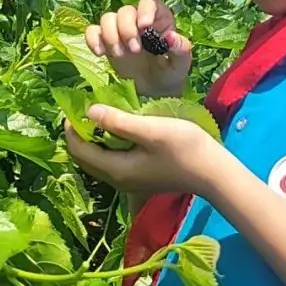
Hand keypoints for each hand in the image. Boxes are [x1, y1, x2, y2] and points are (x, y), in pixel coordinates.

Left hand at [64, 103, 235, 197]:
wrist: (214, 173)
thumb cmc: (185, 148)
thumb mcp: (151, 129)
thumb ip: (118, 121)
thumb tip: (88, 111)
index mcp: (116, 169)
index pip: (78, 149)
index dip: (71, 126)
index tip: (77, 104)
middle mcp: (116, 180)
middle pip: (83, 157)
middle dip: (78, 133)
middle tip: (86, 108)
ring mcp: (127, 181)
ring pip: (96, 159)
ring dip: (92, 138)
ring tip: (100, 114)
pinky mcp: (138, 177)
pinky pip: (110, 161)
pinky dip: (105, 145)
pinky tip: (118, 128)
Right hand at [85, 0, 192, 97]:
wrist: (153, 91)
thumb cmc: (170, 73)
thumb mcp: (180, 64)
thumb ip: (181, 49)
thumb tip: (171, 37)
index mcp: (159, 18)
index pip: (148, 3)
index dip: (144, 11)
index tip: (144, 26)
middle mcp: (137, 19)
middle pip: (125, 11)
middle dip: (127, 29)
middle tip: (134, 50)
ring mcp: (119, 29)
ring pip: (107, 18)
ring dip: (111, 35)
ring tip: (120, 54)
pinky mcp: (105, 41)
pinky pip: (92, 31)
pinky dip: (93, 39)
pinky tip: (100, 53)